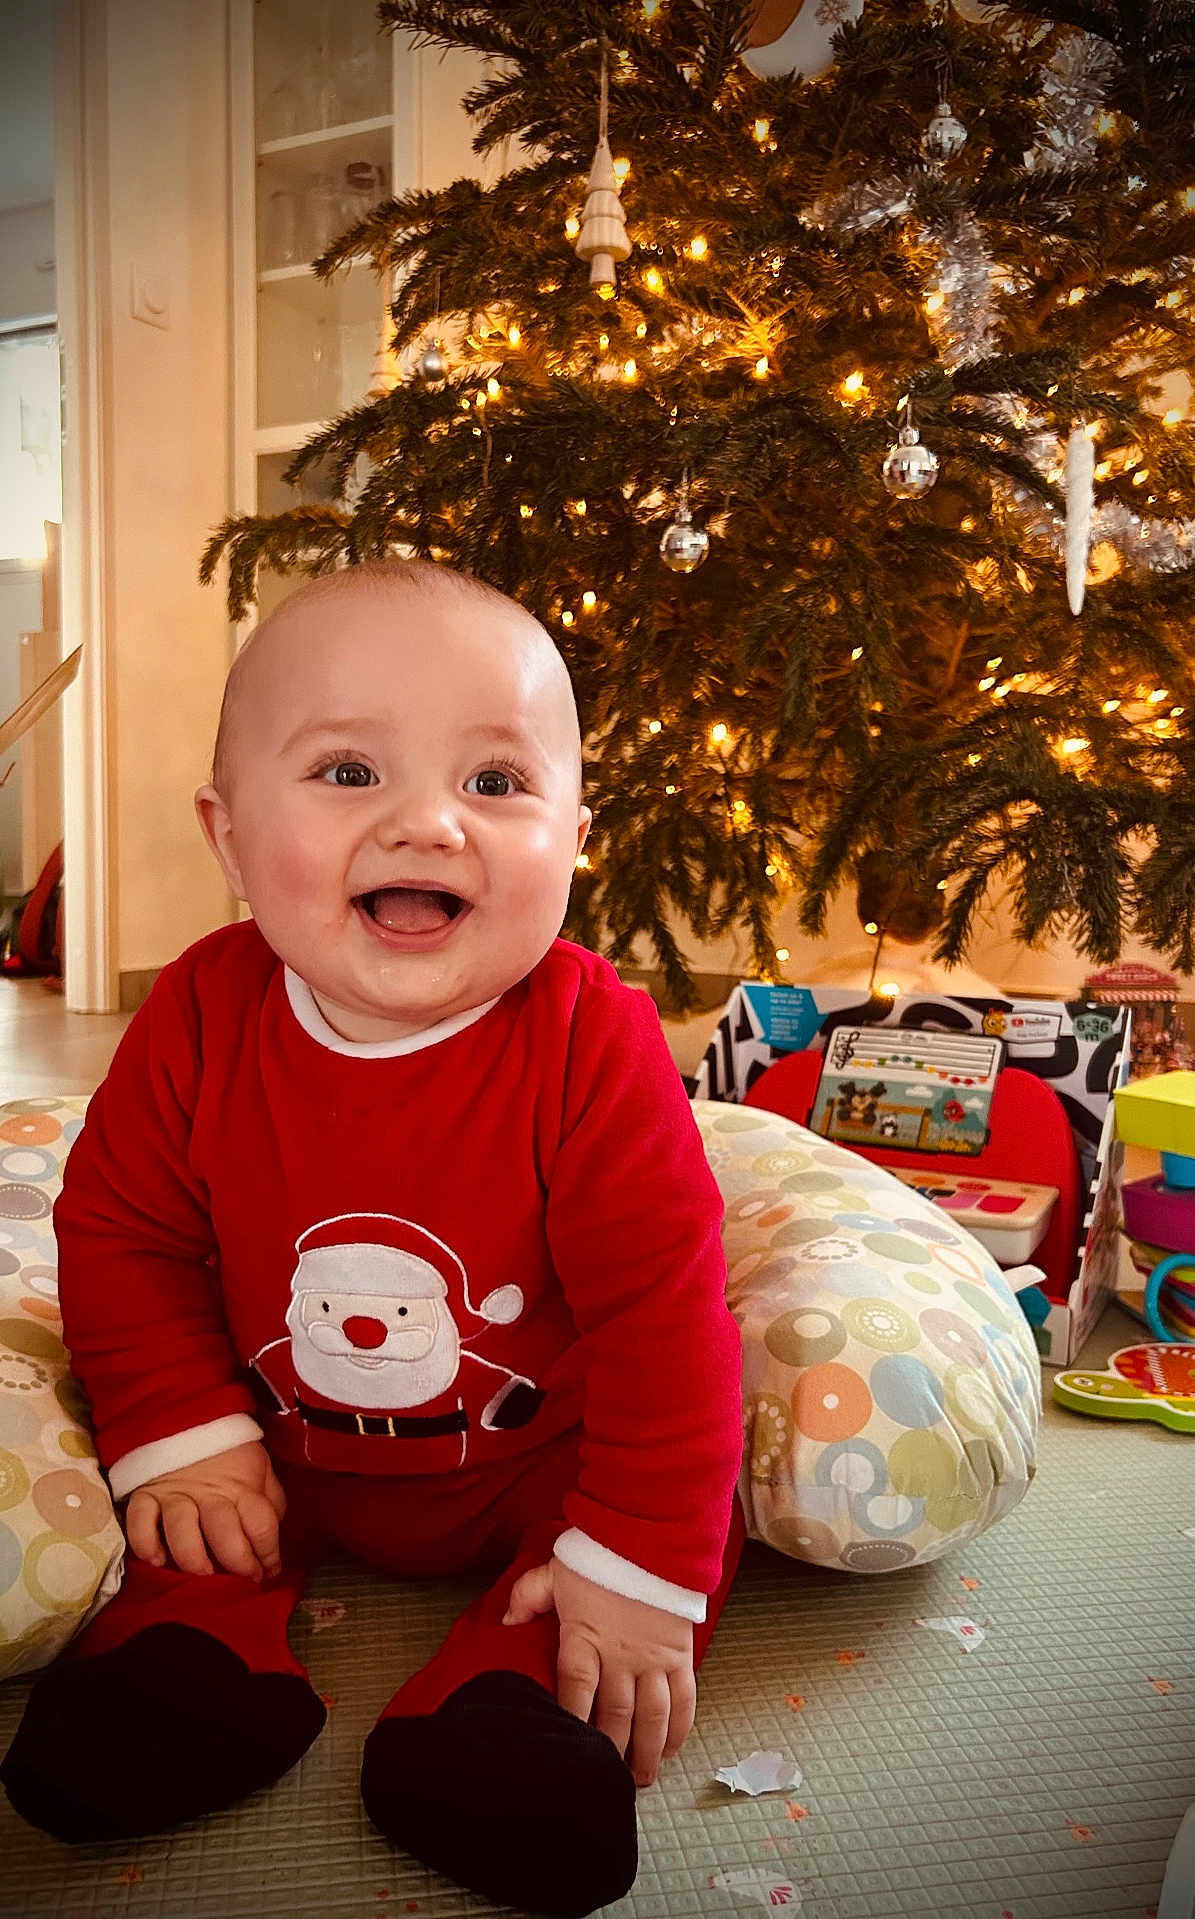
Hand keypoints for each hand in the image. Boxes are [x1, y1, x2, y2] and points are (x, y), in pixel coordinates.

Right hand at [124, 1441, 285, 1580]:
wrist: (184, 1416)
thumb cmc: (229, 1451)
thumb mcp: (259, 1466)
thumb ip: (270, 1498)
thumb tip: (273, 1536)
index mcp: (242, 1485)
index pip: (261, 1525)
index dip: (269, 1553)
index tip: (270, 1570)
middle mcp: (209, 1493)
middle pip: (224, 1533)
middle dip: (237, 1562)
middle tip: (243, 1579)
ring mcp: (174, 1494)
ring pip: (182, 1531)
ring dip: (193, 1558)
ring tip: (203, 1574)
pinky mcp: (145, 1495)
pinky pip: (140, 1523)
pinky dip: (146, 1544)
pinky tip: (157, 1560)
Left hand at [503, 1559, 694, 1786]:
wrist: (652, 1534)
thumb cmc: (600, 1555)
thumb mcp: (555, 1571)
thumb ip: (528, 1597)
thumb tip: (505, 1623)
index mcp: (584, 1637)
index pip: (575, 1691)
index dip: (570, 1723)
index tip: (565, 1750)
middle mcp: (620, 1654)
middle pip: (614, 1715)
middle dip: (609, 1752)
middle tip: (603, 1778)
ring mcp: (653, 1657)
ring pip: (651, 1717)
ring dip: (645, 1752)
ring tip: (638, 1779)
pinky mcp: (680, 1654)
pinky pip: (684, 1698)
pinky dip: (679, 1728)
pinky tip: (670, 1748)